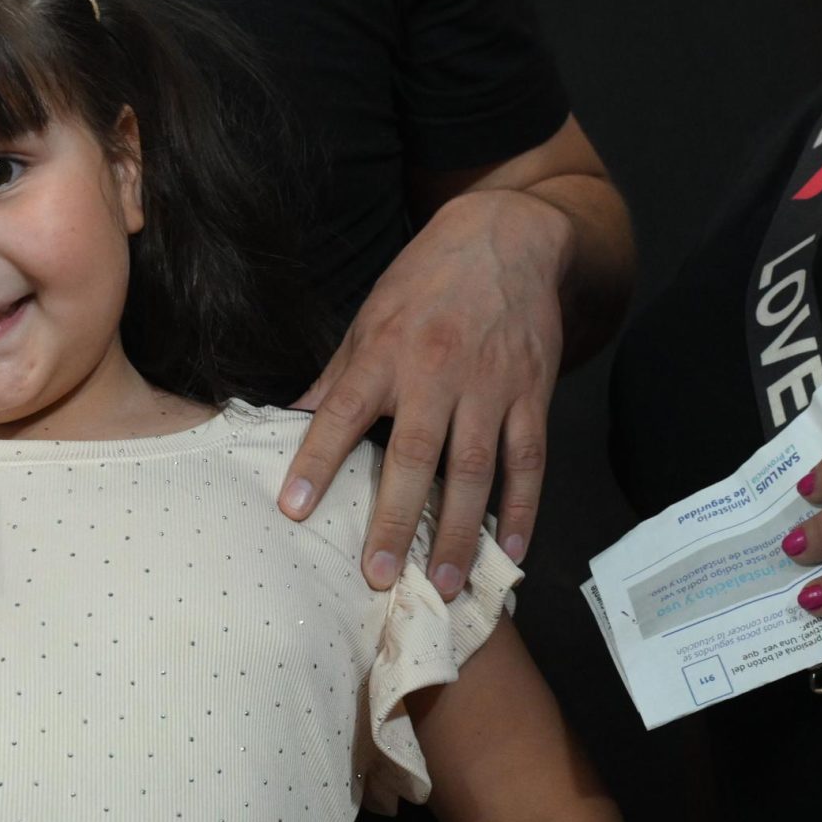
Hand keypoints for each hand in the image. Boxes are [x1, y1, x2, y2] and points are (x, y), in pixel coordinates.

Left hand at [278, 191, 567, 597]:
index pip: (342, 411)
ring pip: (476, 470)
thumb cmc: (427, 282)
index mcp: (387, 352)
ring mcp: (491, 386)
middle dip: (395, 520)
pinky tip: (511, 552)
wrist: (507, 237)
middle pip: (415, 455)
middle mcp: (438, 372)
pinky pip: (530, 461)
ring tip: (444, 584)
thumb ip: (336, 378)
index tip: (293, 508)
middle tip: (379, 575)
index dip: (317, 461)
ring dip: (459, 532)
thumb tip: (288, 422)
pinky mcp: (533, 394)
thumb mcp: (371, 318)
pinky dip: (523, 510)